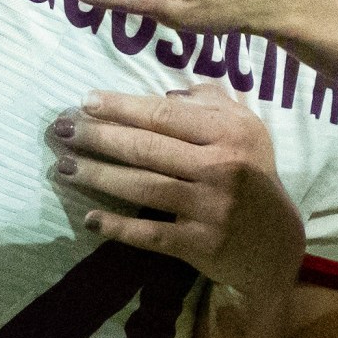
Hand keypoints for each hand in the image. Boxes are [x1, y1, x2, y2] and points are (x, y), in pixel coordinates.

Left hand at [51, 84, 303, 297]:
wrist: (276, 244)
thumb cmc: (252, 176)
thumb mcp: (246, 130)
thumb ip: (211, 103)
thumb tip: (166, 93)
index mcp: (229, 133)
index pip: (164, 115)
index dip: (121, 107)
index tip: (85, 101)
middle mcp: (222, 166)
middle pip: (147, 148)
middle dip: (98, 137)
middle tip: (61, 130)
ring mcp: (211, 207)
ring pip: (144, 186)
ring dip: (99, 176)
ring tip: (63, 167)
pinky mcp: (201, 244)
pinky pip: (151, 234)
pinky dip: (119, 228)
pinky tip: (90, 220)